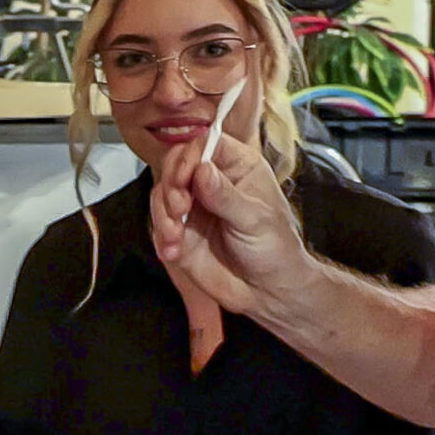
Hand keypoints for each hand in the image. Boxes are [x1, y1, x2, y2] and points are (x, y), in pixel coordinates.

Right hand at [150, 130, 312, 319]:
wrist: (268, 290)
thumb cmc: (275, 249)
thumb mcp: (255, 219)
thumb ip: (226, 196)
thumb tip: (202, 170)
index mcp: (237, 166)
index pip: (205, 144)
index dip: (189, 157)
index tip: (185, 178)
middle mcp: (211, 181)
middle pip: (175, 164)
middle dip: (171, 186)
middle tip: (179, 209)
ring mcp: (194, 206)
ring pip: (161, 194)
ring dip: (162, 214)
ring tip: (175, 235)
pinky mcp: (180, 231)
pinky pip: (159, 224)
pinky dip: (161, 236)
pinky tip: (174, 251)